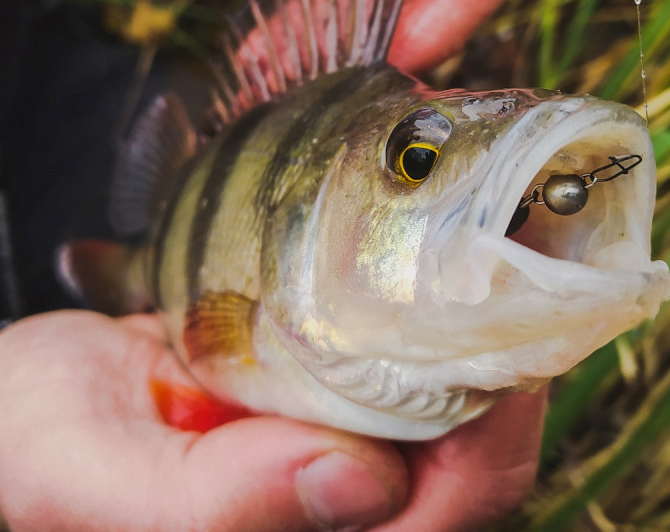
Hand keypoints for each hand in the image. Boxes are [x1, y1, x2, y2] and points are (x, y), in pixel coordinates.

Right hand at [0, 311, 545, 530]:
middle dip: (504, 386)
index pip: (441, 524)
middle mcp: (325, 522)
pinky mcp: (317, 409)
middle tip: (513, 287)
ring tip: (485, 271)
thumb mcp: (89, 477)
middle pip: (467, 476)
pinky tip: (428, 283)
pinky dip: (427, 333)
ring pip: (445, 423)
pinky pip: (400, 381)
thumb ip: (211, 507)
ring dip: (475, 349)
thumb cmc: (31, 449)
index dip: (490, 450)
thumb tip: (361, 487)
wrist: (14, 400)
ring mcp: (326, 463)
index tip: (510, 355)